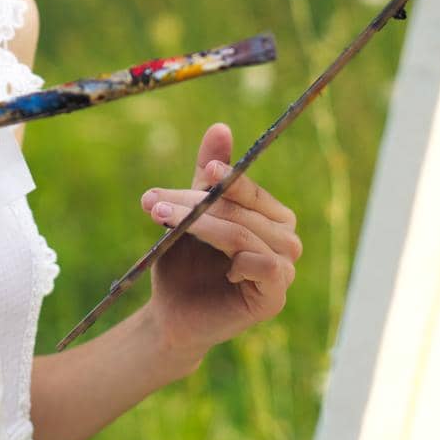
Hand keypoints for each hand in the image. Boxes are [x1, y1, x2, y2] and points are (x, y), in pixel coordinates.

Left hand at [138, 122, 301, 362]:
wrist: (172, 313)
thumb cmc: (185, 260)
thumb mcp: (190, 211)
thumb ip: (206, 175)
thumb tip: (220, 126)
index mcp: (271, 216)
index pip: (251, 191)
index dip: (229, 178)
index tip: (205, 170)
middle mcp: (285, 240)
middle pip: (242, 212)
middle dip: (195, 204)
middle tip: (154, 202)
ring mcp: (284, 270)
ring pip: (244, 235)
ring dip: (201, 226)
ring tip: (162, 221)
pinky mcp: (275, 297)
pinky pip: (264, 267)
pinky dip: (239, 261)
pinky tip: (220, 267)